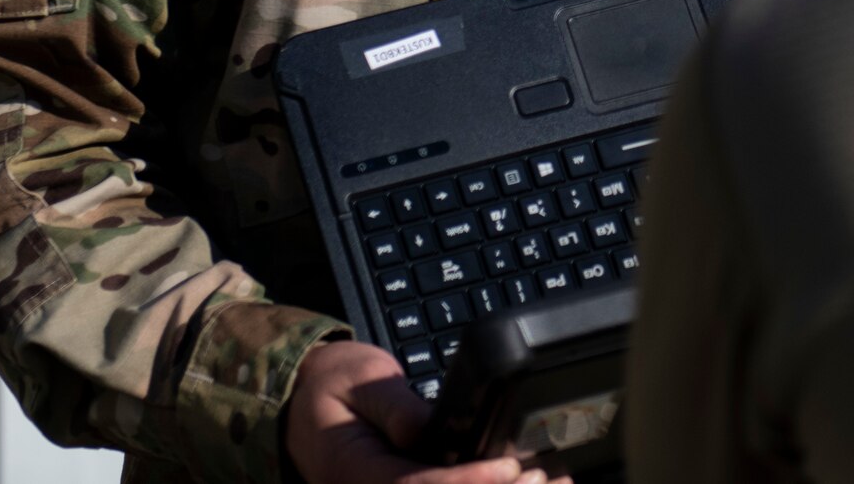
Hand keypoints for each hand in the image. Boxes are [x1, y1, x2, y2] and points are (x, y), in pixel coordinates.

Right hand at [283, 340, 543, 483]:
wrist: (302, 406)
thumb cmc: (330, 389)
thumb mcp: (357, 380)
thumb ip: (395, 404)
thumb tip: (427, 428)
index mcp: (357, 473)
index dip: (467, 482)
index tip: (509, 467)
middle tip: (545, 479)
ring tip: (551, 483)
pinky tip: (525, 483)